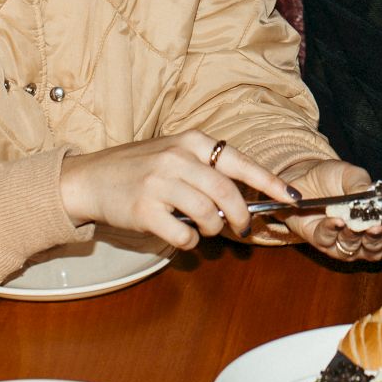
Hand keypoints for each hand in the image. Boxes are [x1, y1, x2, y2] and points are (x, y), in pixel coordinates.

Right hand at [59, 129, 299, 248]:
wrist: (90, 178)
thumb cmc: (139, 168)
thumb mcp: (175, 154)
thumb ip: (207, 168)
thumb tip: (247, 195)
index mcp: (192, 141)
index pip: (241, 162)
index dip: (271, 182)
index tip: (292, 198)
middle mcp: (178, 158)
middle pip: (228, 192)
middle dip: (242, 216)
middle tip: (242, 228)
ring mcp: (160, 183)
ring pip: (208, 215)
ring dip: (212, 228)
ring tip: (203, 227)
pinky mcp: (144, 209)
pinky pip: (184, 234)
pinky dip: (189, 240)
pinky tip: (180, 233)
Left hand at [273, 159, 381, 264]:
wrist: (302, 179)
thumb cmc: (333, 178)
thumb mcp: (350, 174)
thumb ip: (361, 185)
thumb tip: (371, 195)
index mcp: (380, 220)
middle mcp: (366, 237)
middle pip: (379, 247)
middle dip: (378, 237)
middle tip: (377, 225)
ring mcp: (344, 243)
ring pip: (355, 249)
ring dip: (355, 237)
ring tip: (353, 224)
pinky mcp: (322, 243)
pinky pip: (328, 241)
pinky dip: (332, 231)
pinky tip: (334, 220)